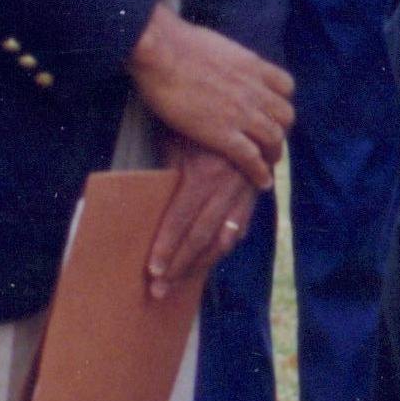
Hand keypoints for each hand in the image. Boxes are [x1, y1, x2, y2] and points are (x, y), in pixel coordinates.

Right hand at [128, 0, 292, 185]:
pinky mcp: (224, 134)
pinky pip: (252, 158)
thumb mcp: (215, 44)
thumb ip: (225, 57)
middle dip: (281, 128)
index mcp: (253, 66)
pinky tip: (262, 182)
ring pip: (274, 138)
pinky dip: (260, 173)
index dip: (281, 101)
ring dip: (274, 153)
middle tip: (270, 139)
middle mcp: (255, 90)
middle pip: (285, 115)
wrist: (162, 52)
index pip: (285, 86)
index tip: (272, 110)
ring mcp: (242, 113)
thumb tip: (215, 58)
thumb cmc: (176, 42)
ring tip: (269, 163)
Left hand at [149, 138, 256, 297]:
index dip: (167, 247)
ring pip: (222, 240)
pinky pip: (239, 230)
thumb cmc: (198, 122)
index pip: (180, 220)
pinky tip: (207, 261)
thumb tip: (146, 202)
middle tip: (159, 291)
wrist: (245, 109)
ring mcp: (244, 193)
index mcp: (203, 174)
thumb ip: (166, 172)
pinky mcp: (254, 195)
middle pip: (200, 238)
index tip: (153, 270)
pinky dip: (222, 249)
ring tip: (180, 285)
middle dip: (179, 267)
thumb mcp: (177, 139)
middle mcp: (226, 188)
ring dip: (199, 266)